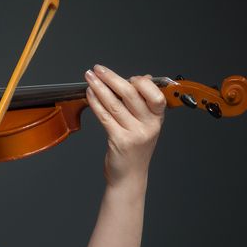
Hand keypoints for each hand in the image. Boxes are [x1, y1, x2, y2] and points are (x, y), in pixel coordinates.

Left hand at [84, 64, 166, 186]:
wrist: (129, 177)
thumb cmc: (135, 150)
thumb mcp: (145, 125)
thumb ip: (144, 103)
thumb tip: (144, 78)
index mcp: (157, 119)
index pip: (154, 94)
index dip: (140, 82)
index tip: (127, 76)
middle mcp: (149, 125)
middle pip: (131, 94)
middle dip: (111, 78)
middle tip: (98, 69)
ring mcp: (135, 133)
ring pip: (115, 104)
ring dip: (99, 87)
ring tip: (89, 77)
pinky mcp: (119, 141)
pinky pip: (105, 116)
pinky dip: (95, 103)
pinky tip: (89, 94)